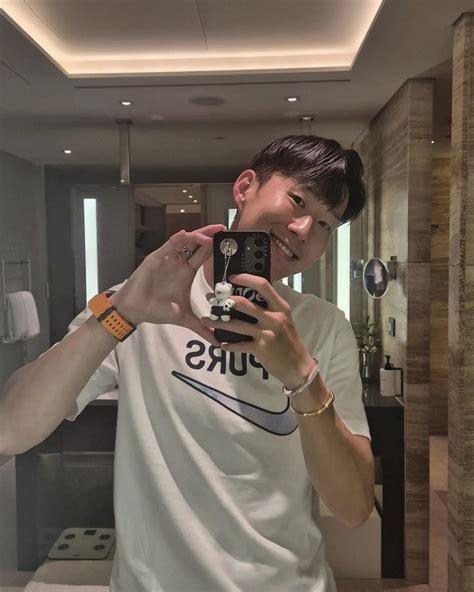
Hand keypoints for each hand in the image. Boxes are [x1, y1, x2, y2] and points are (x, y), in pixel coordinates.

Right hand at [110, 224, 225, 345]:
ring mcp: (168, 259)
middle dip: (210, 234)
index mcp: (186, 272)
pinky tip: (186, 234)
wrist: (136, 311)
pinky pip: (168, 245)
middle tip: (224, 228)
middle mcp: (178, 263)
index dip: (215, 248)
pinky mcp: (156, 258)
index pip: (204, 255)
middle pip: (197, 244)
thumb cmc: (157, 310)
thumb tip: (218, 344)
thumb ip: (202, 329)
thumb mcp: (185, 319)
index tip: (229, 242)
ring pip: (184, 241)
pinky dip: (178, 239)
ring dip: (198, 236)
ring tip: (210, 235)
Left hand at [201, 273, 314, 386]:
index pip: (263, 285)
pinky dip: (229, 345)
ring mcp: (267, 333)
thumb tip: (247, 298)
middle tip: (212, 300)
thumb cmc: (289, 341)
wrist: (298, 367)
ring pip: (236, 325)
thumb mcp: (284, 319)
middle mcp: (274, 318)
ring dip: (218, 323)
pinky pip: (239, 345)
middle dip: (224, 301)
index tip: (231, 277)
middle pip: (245, 303)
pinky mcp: (261, 348)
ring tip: (206, 321)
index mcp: (280, 307)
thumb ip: (269, 308)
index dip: (245, 279)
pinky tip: (222, 344)